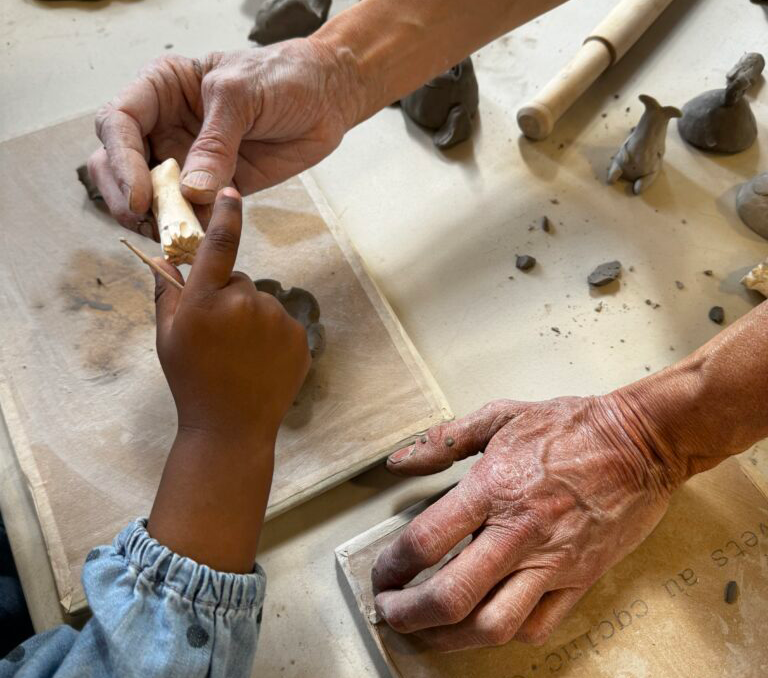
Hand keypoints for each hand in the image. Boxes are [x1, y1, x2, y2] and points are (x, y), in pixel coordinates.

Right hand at [88, 39, 359, 234]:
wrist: (326, 99)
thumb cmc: (283, 78)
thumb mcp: (243, 95)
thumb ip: (215, 142)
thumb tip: (191, 192)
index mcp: (160, 90)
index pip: (117, 123)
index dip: (121, 162)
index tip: (141, 197)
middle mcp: (164, 127)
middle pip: (118, 165)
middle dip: (125, 197)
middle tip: (148, 223)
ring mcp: (186, 161)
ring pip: (150, 197)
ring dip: (156, 220)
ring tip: (177, 237)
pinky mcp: (212, 189)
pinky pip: (191, 216)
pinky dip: (190, 232)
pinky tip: (200, 242)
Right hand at [152, 187, 310, 440]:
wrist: (231, 429)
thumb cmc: (192, 382)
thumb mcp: (167, 337)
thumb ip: (167, 292)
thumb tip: (166, 257)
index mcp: (206, 302)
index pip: (219, 244)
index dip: (226, 213)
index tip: (232, 191)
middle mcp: (245, 304)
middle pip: (238, 280)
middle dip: (228, 297)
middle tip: (219, 336)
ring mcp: (278, 322)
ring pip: (261, 304)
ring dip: (251, 319)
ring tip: (240, 355)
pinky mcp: (300, 338)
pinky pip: (282, 324)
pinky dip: (272, 336)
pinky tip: (259, 363)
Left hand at [372, 394, 685, 650]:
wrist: (640, 442)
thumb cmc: (572, 427)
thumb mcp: (500, 416)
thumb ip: (443, 440)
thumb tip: (399, 461)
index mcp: (494, 488)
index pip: (427, 541)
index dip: (393, 566)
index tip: (382, 574)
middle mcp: (520, 532)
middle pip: (452, 596)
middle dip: (409, 615)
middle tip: (390, 614)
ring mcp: (552, 562)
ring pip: (493, 625)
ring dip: (450, 639)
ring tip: (427, 634)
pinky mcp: (580, 580)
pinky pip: (538, 626)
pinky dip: (504, 635)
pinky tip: (483, 626)